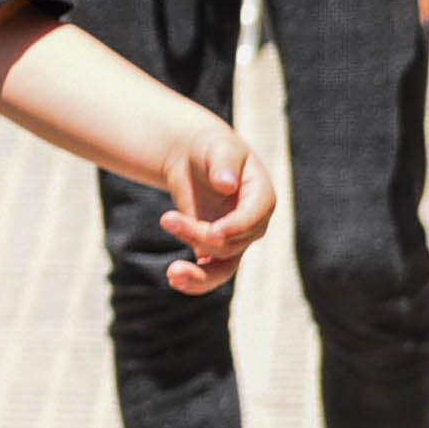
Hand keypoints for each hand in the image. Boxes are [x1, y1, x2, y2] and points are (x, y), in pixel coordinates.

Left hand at [153, 125, 274, 292]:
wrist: (195, 158)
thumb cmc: (210, 148)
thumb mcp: (218, 147)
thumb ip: (223, 164)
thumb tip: (226, 184)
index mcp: (261, 198)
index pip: (254, 219)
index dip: (236, 227)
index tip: (213, 230)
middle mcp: (252, 224)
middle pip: (231, 243)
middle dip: (199, 235)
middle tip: (167, 218)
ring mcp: (234, 239)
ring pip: (223, 267)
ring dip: (200, 275)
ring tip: (172, 273)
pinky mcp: (214, 248)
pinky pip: (209, 272)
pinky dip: (194, 280)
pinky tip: (174, 279)